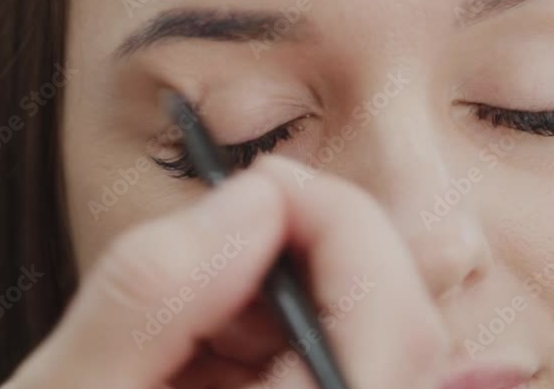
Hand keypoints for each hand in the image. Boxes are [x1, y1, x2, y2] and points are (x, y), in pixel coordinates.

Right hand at [1, 155, 449, 387]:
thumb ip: (152, 292)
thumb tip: (252, 202)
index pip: (393, 329)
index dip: (341, 227)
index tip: (262, 184)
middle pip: (401, 338)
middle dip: (318, 256)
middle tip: (230, 230)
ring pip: (375, 353)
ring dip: (292, 301)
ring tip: (198, 315)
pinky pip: (334, 374)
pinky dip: (279, 340)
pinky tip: (213, 352)